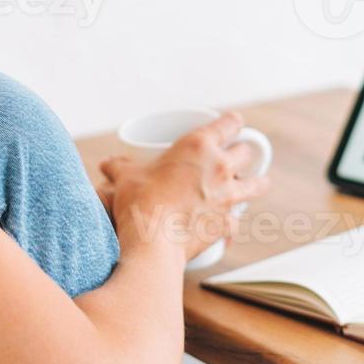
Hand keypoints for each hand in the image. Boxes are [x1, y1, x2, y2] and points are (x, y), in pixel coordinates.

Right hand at [96, 111, 268, 262]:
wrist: (151, 242)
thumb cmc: (139, 202)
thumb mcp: (125, 177)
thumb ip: (119, 166)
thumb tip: (106, 164)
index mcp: (199, 145)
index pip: (230, 123)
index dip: (233, 122)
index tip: (233, 124)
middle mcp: (220, 167)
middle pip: (247, 152)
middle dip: (242, 153)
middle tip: (235, 157)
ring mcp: (228, 196)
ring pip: (257, 184)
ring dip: (256, 182)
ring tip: (256, 183)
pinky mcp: (228, 223)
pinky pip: (238, 221)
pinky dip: (232, 223)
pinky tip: (226, 227)